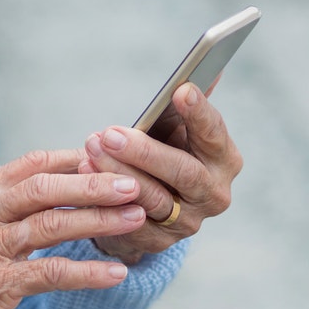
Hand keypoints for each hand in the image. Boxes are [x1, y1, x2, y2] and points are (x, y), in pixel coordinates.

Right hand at [0, 149, 146, 308]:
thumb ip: (6, 203)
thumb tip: (61, 183)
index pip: (33, 164)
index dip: (77, 160)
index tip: (113, 161)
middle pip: (45, 187)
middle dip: (95, 183)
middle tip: (135, 183)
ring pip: (53, 225)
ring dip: (100, 221)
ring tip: (136, 218)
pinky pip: (51, 273)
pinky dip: (87, 272)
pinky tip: (116, 273)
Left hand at [80, 82, 242, 263]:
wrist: (149, 203)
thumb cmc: (165, 151)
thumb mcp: (178, 128)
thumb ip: (189, 103)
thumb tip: (210, 65)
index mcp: (224, 160)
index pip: (215, 135)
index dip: (199, 114)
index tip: (181, 90)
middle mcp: (213, 194)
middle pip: (184, 173)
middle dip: (145, 152)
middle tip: (111, 133)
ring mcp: (187, 223)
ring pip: (152, 198)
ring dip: (117, 172)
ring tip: (92, 147)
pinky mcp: (157, 242)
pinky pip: (128, 220)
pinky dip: (104, 197)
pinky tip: (84, 172)